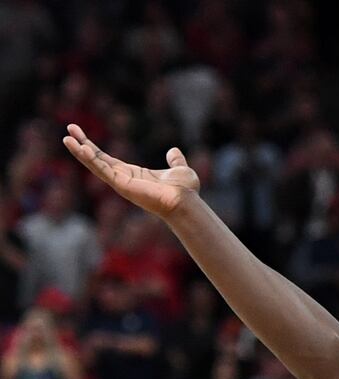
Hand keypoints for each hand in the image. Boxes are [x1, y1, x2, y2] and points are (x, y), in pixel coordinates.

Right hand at [63, 124, 200, 218]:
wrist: (186, 202)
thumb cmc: (185, 191)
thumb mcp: (179, 169)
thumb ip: (175, 161)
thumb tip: (174, 151)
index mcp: (133, 174)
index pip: (106, 159)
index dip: (93, 147)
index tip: (79, 134)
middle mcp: (124, 179)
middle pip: (97, 160)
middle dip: (82, 145)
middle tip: (69, 130)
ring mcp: (122, 183)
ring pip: (95, 165)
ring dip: (80, 152)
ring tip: (66, 139)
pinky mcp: (122, 185)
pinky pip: (103, 171)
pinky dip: (91, 160)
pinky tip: (81, 148)